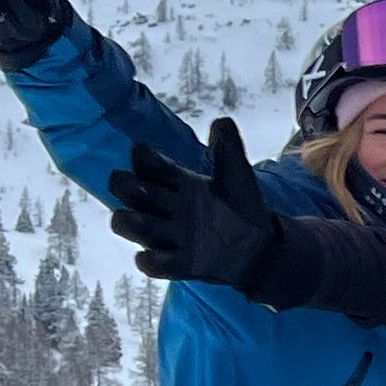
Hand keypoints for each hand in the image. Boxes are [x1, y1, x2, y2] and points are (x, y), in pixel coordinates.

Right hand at [109, 116, 283, 291]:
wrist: (261, 244)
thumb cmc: (243, 206)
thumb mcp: (238, 175)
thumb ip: (229, 149)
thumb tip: (221, 122)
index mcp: (178, 181)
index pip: (145, 162)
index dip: (143, 158)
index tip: (151, 158)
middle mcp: (167, 206)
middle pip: (127, 189)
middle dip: (125, 185)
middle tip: (145, 189)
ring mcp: (171, 235)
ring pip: (131, 224)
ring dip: (130, 221)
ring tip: (142, 219)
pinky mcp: (181, 263)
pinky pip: (154, 264)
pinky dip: (151, 260)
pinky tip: (160, 256)